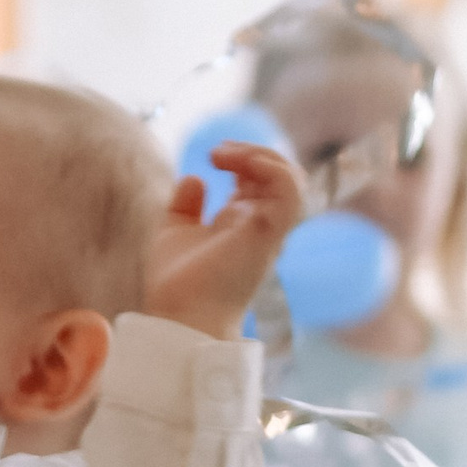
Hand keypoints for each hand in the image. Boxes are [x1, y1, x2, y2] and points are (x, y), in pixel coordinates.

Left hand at [144, 145, 303, 339]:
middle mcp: (260, 224)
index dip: (245, 159)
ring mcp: (268, 228)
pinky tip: (241, 163)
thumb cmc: (177, 284)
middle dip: (253, 152)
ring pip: (291, 178)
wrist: (180, 314)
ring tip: (223, 155)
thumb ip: (185, 205)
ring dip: (260, 156)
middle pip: (279, 175)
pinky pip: (289, 191)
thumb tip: (195, 177)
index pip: (262, 181)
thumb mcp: (175, 233)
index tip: (213, 156)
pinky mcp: (269, 231)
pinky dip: (271, 168)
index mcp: (242, 223)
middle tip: (216, 153)